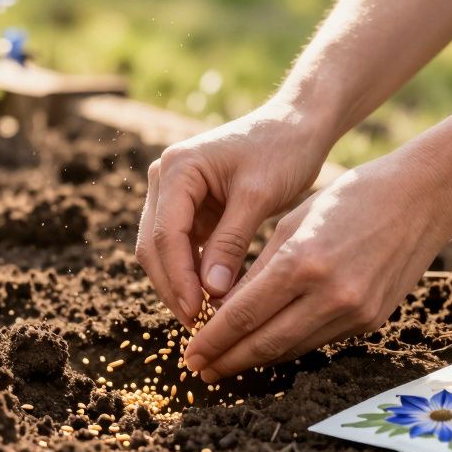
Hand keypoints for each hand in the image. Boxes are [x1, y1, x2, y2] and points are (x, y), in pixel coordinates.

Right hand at [135, 103, 329, 324]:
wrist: (297, 125)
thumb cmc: (283, 151)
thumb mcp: (258, 197)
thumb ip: (230, 243)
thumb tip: (210, 293)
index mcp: (177, 168)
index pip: (165, 235)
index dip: (178, 279)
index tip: (197, 314)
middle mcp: (165, 178)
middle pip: (153, 246)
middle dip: (173, 287)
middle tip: (197, 325)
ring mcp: (173, 193)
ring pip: (162, 251)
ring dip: (180, 284)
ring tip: (204, 319)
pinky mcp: (189, 207)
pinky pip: (181, 248)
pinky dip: (192, 273)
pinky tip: (211, 299)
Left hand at [181, 153, 451, 382]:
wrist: (421, 200)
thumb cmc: (349, 199)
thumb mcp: (293, 224)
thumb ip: (258, 270)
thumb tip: (222, 309)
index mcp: (302, 262)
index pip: (243, 315)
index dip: (213, 340)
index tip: (190, 354)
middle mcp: (330, 294)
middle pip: (265, 343)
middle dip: (228, 360)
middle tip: (199, 370)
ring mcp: (354, 313)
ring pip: (292, 349)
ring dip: (256, 360)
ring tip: (227, 364)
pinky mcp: (371, 322)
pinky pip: (319, 341)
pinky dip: (289, 346)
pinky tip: (267, 347)